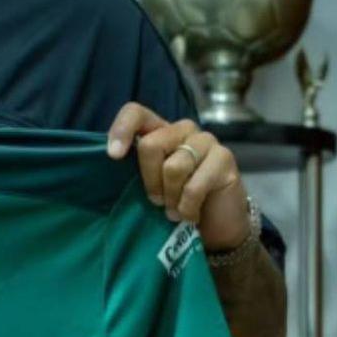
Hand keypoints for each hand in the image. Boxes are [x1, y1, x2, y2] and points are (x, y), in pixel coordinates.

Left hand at [106, 102, 249, 250]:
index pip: (136, 113)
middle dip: (150, 180)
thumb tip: (112, 159)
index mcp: (160, 129)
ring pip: (173, 167)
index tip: (114, 156)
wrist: (217, 223)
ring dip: (171, 198)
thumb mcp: (151, 183)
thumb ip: (135, 168)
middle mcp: (183, 128)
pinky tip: (191, 214)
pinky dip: (187, 207)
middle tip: (157, 201)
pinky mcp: (224, 158)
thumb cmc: (177, 201)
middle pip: (151, 145)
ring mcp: (206, 140)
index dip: (121, 129)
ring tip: (174, 210)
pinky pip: (193, 186)